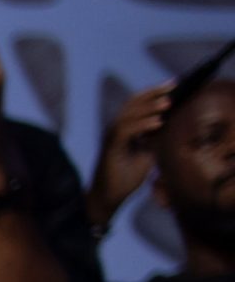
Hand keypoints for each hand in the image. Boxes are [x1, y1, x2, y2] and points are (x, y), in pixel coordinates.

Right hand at [90, 82, 171, 231]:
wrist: (109, 197)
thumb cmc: (125, 177)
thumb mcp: (147, 153)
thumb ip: (154, 139)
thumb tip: (168, 124)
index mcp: (125, 128)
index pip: (137, 104)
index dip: (154, 93)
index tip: (172, 84)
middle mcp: (116, 129)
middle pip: (132, 103)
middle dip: (153, 93)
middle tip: (172, 86)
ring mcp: (112, 138)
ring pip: (128, 114)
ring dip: (148, 108)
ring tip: (166, 104)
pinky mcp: (110, 148)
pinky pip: (126, 131)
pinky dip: (142, 125)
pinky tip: (157, 123)